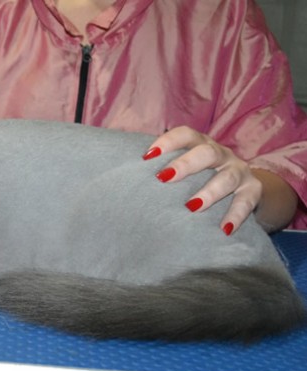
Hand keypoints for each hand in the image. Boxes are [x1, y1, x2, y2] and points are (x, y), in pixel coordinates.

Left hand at [142, 126, 260, 235]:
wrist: (246, 188)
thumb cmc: (201, 179)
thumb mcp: (187, 170)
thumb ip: (164, 171)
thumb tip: (123, 182)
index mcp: (201, 144)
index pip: (185, 135)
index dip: (167, 142)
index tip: (147, 156)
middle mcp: (221, 154)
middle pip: (206, 152)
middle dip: (185, 164)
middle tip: (164, 178)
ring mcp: (239, 171)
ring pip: (226, 177)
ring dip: (209, 192)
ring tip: (191, 207)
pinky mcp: (253, 191)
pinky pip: (246, 202)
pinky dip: (235, 215)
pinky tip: (224, 229)